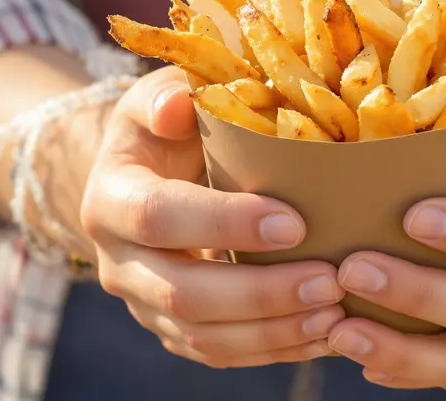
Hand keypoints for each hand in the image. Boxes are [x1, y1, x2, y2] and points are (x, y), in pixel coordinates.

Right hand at [81, 66, 345, 367]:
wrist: (145, 176)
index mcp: (111, 197)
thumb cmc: (170, 126)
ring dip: (273, 331)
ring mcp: (143, 304)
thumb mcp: (162, 96)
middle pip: (182, 293)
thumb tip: (179, 106)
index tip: (295, 222)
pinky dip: (273, 349)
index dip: (224, 223)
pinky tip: (324, 334)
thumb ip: (169, 92)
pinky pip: (218, 354)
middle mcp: (117, 261)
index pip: (159, 216)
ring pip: (202, 338)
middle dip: (260, 293)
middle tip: (329, 280)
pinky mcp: (172, 331)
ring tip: (334, 312)